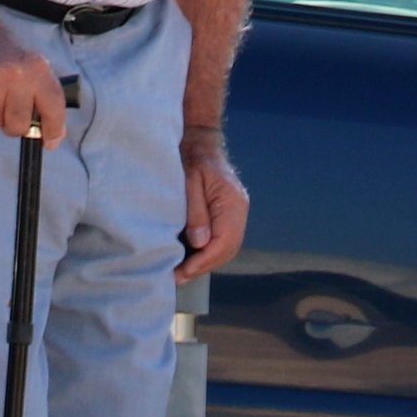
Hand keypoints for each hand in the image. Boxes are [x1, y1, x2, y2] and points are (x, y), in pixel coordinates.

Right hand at [0, 14, 65, 147]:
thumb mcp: (28, 63)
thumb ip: (40, 95)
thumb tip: (51, 136)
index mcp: (36, 68)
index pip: (53, 107)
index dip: (54, 129)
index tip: (50, 142)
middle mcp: (15, 75)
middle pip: (18, 125)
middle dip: (12, 124)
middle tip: (5, 108)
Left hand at [180, 131, 249, 276]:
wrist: (199, 139)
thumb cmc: (190, 156)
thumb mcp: (188, 181)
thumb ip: (195, 213)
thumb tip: (200, 244)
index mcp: (231, 201)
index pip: (223, 241)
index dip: (203, 261)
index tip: (182, 272)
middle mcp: (238, 209)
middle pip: (228, 249)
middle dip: (205, 266)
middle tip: (178, 277)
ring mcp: (236, 211)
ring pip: (227, 247)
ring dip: (207, 262)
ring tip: (183, 271)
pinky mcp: (228, 212)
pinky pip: (223, 238)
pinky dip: (209, 252)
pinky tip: (191, 257)